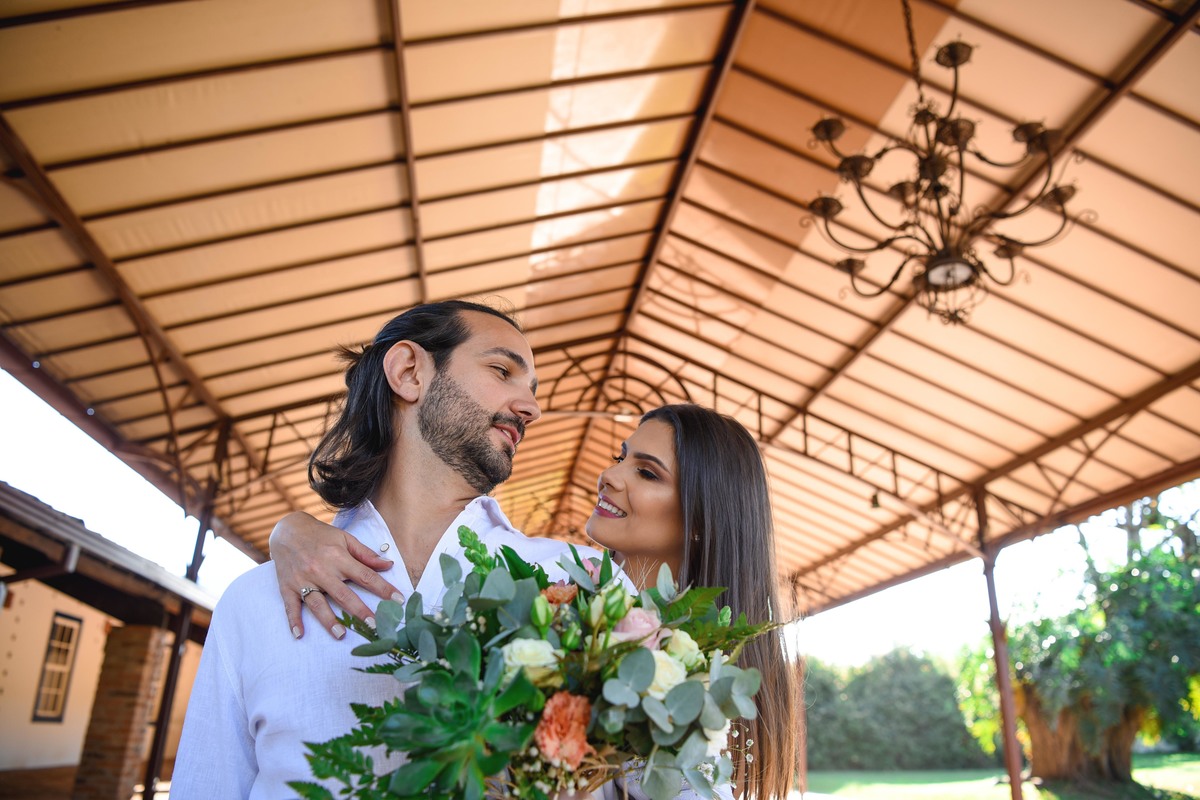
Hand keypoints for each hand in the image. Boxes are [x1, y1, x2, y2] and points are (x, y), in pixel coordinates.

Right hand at [270, 511, 403, 638]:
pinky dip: (294, 621)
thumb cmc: (320, 535)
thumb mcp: (345, 539)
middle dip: (360, 611)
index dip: (383, 589)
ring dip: (328, 620)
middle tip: (375, 626)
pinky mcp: (287, 587)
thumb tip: (389, 565)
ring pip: (318, 604)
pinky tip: (300, 634)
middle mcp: (321, 570)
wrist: (287, 530)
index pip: (366, 576)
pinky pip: (291, 606)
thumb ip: (366, 554)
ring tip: (341, 634)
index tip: (398, 600)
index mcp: (338, 558)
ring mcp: (303, 580)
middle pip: (343, 594)